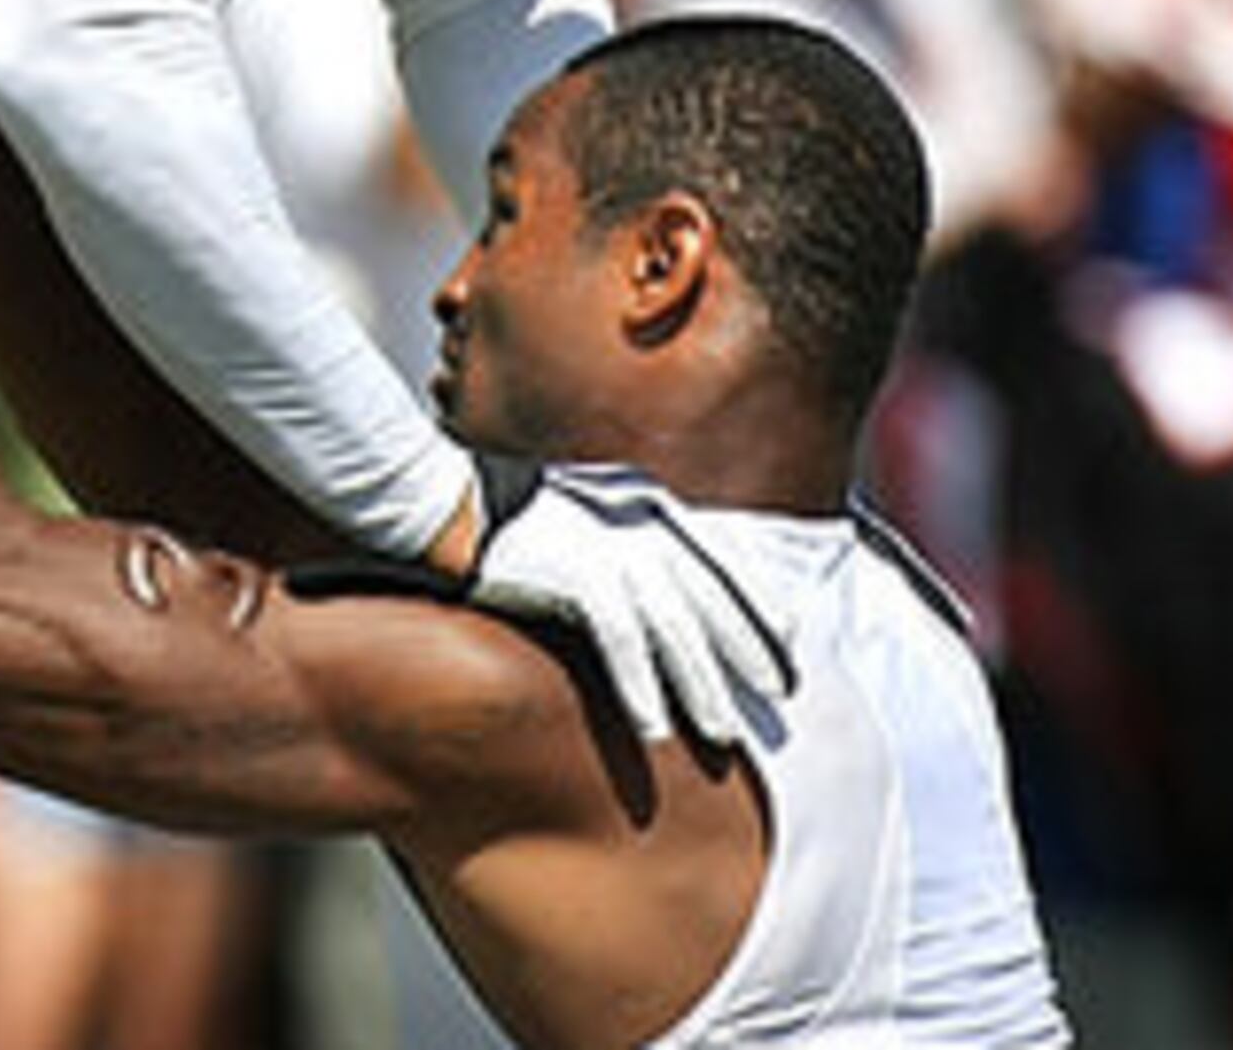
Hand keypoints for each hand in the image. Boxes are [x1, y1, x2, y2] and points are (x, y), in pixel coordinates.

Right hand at [468, 460, 795, 748]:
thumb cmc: (509, 515)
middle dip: (750, 648)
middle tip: (779, 695)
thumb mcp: (585, 514)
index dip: (761, 600)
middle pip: (710, 596)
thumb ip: (628, 539)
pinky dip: (640, 687)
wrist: (443, 501)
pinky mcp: (575, 573)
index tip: (788, 642)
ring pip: (676, 628)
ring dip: (702, 684)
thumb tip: (668, 591)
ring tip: (723, 732)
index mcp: (644, 500)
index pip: (724, 554)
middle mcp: (635, 520)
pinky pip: (622, 643)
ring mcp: (606, 546)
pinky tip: (652, 728)